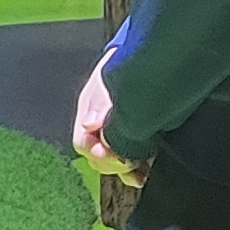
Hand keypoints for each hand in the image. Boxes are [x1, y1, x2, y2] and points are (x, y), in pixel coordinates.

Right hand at [74, 57, 142, 185]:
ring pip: (112, 162)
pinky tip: (144, 173)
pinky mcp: (136, 138)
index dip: (97, 151)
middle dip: (111, 162)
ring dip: (124, 170)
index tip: (114, 154)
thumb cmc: (124, 63)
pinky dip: (136, 170)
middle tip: (129, 160)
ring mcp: (117, 134)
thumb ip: (101, 102)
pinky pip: (130, 161)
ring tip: (138, 171)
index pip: (83, 142)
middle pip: (96, 157)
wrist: (146, 56)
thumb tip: (90, 123)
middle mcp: (99, 127)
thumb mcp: (109, 79)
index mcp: (89, 112)